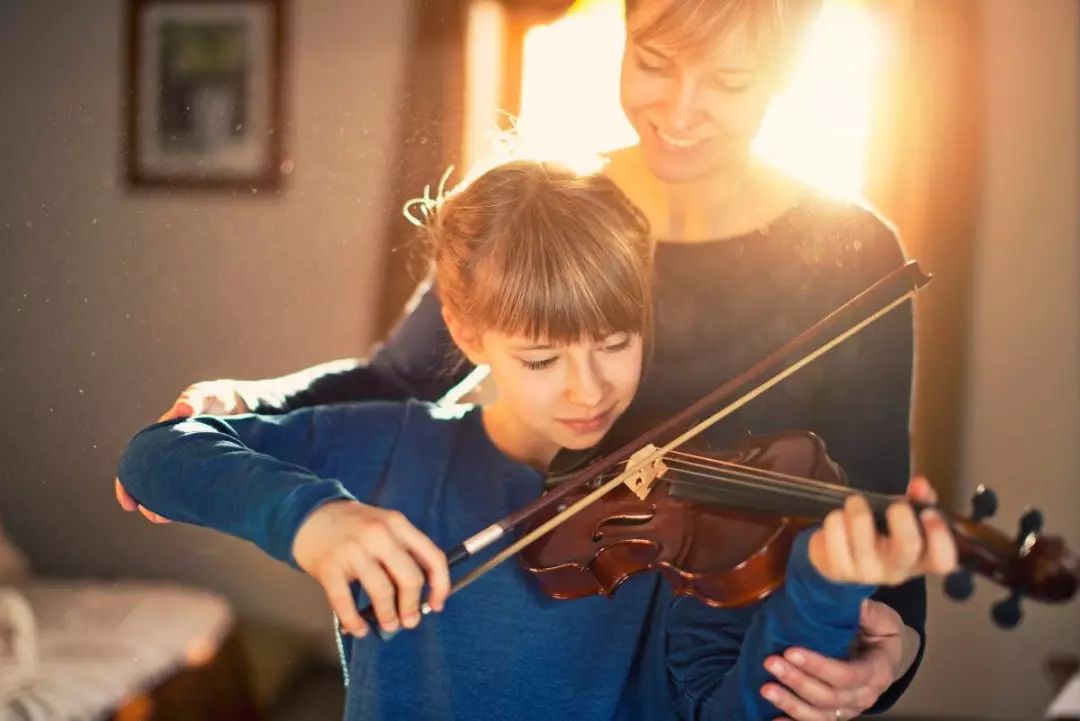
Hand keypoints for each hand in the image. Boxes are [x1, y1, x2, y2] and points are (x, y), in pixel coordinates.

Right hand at [115, 380, 252, 522]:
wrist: (257, 408)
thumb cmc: (226, 399)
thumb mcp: (210, 395)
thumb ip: (196, 399)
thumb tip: (182, 409)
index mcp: (166, 436)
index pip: (138, 462)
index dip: (128, 482)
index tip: (128, 503)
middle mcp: (176, 454)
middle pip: (154, 482)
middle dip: (148, 502)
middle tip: (153, 516)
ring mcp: (194, 465)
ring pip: (175, 491)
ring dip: (168, 507)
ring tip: (168, 518)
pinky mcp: (213, 473)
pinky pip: (197, 491)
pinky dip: (192, 503)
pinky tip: (196, 513)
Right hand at [292, 500, 450, 636]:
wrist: (311, 516)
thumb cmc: (355, 527)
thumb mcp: (385, 527)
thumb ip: (403, 552)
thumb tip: (422, 595)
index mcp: (398, 524)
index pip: (432, 557)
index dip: (440, 585)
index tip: (437, 605)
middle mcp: (378, 534)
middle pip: (409, 577)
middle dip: (412, 605)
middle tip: (410, 621)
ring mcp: (353, 550)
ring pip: (382, 591)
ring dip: (388, 616)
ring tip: (388, 625)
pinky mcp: (329, 567)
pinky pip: (346, 602)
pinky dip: (354, 621)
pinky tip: (359, 629)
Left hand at [760, 599, 919, 720]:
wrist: (884, 653)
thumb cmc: (878, 631)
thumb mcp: (879, 616)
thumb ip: (864, 609)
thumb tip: (839, 590)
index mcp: (877, 671)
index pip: (848, 675)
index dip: (818, 666)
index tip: (790, 651)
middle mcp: (865, 696)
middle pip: (830, 697)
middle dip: (798, 681)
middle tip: (770, 662)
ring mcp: (848, 708)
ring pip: (820, 715)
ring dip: (790, 704)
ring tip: (766, 689)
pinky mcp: (834, 713)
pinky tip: (774, 720)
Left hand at [808, 476, 957, 585]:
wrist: (840, 558)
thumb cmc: (881, 534)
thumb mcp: (904, 520)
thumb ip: (918, 500)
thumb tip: (920, 485)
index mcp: (920, 560)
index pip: (943, 560)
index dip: (940, 536)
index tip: (929, 512)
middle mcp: (896, 570)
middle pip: (908, 545)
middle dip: (901, 515)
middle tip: (893, 506)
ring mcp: (866, 572)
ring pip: (862, 529)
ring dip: (857, 507)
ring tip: (855, 504)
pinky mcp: (838, 570)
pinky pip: (834, 534)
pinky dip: (834, 519)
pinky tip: (838, 519)